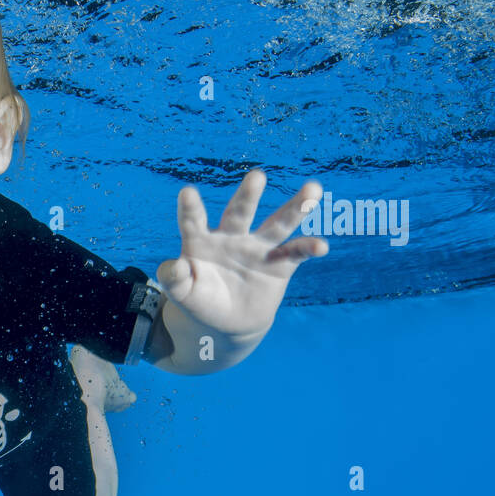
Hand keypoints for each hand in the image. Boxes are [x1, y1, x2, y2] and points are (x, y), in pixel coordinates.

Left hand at [157, 169, 327, 338]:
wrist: (227, 319)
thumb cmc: (200, 300)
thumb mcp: (182, 294)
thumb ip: (174, 280)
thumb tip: (174, 267)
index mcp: (202, 241)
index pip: (194, 222)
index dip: (190, 209)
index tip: (187, 192)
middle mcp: (231, 237)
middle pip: (240, 213)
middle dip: (248, 196)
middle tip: (257, 176)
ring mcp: (258, 248)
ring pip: (277, 224)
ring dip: (295, 208)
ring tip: (313, 189)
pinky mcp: (279, 264)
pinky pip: (296, 253)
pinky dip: (308, 248)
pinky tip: (321, 246)